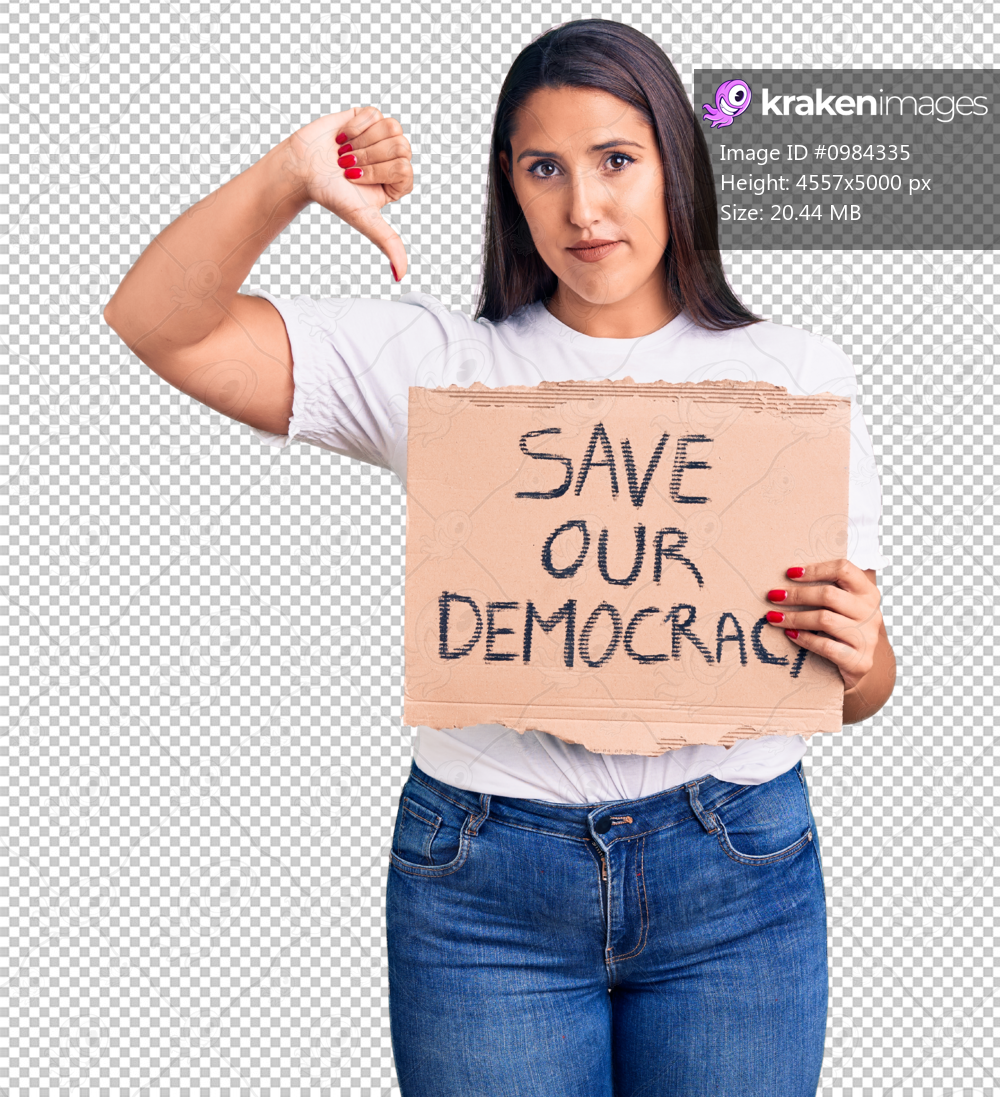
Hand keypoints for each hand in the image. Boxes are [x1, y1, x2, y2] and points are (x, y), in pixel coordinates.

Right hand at [280, 106, 413, 281]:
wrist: (301, 169)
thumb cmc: (330, 195)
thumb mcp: (363, 220)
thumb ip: (387, 242)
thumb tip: (400, 276)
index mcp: (398, 184)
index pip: (405, 168)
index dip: (378, 170)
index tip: (355, 179)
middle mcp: (393, 161)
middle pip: (402, 146)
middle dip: (369, 156)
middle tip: (347, 166)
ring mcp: (382, 138)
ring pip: (391, 128)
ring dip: (362, 142)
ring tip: (345, 153)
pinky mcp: (368, 119)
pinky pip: (374, 114)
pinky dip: (355, 126)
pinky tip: (342, 138)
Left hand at [764, 559, 882, 691]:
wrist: (859, 665)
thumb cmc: (843, 629)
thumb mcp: (842, 606)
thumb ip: (825, 590)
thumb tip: (788, 576)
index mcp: (867, 592)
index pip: (844, 570)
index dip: (816, 569)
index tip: (789, 573)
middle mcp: (870, 612)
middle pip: (829, 595)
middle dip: (797, 595)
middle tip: (773, 596)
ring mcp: (867, 637)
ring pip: (825, 620)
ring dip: (794, 617)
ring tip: (773, 617)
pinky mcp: (859, 661)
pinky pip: (826, 646)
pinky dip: (805, 639)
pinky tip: (790, 634)